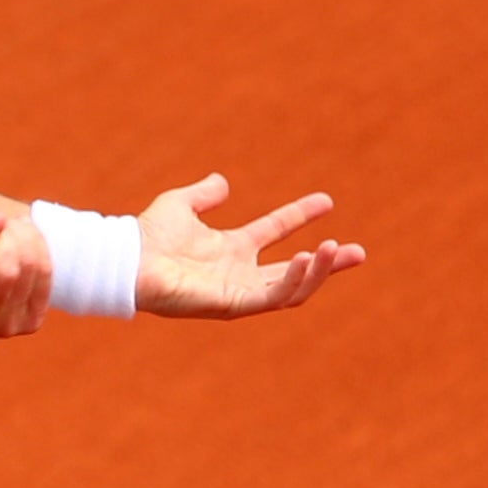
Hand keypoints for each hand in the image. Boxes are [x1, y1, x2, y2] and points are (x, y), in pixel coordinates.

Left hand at [134, 175, 364, 317]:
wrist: (129, 259)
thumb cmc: (148, 236)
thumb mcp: (181, 204)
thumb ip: (204, 194)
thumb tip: (221, 182)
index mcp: (232, 250)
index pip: (275, 231)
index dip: (300, 215)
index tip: (327, 200)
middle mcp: (239, 273)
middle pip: (295, 270)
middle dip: (328, 263)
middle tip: (358, 252)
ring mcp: (238, 292)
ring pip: (291, 289)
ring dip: (317, 272)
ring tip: (335, 250)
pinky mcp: (232, 305)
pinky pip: (271, 297)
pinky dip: (292, 280)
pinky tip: (305, 259)